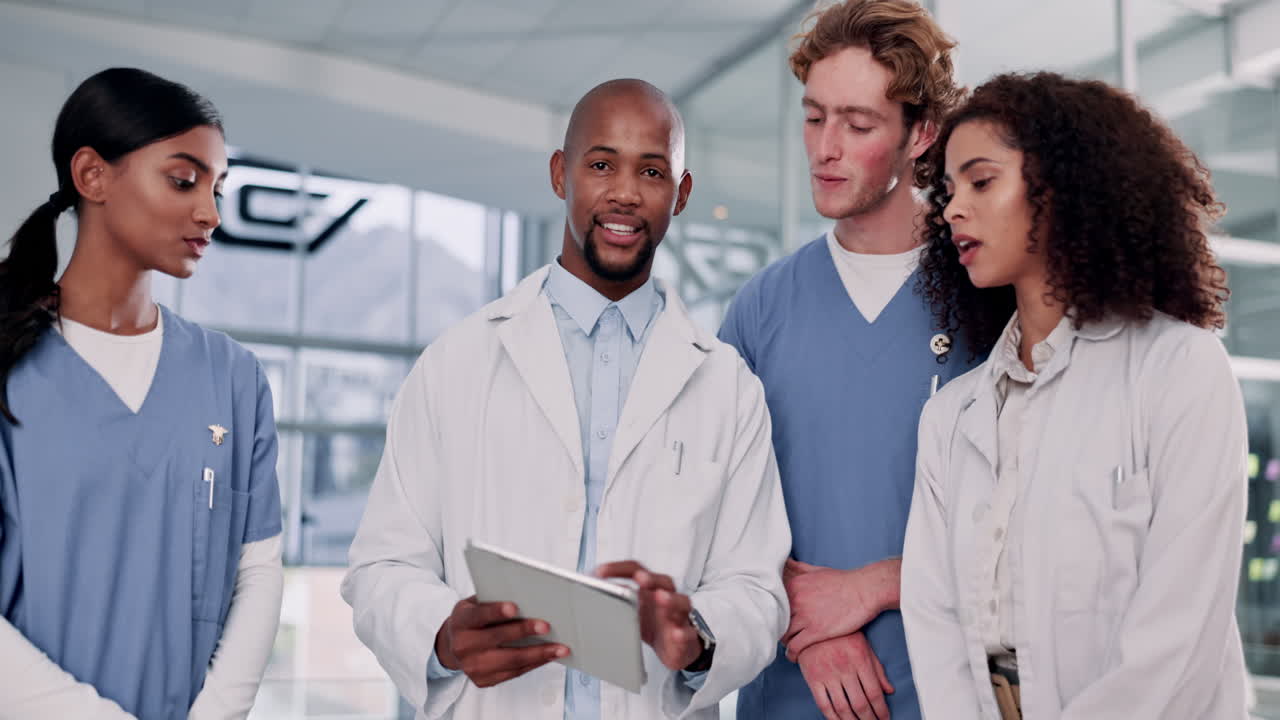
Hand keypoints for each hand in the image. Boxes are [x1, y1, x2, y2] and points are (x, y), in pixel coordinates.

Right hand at [435, 596, 568, 687]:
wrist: (452, 646)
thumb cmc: (470, 620)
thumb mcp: (474, 604)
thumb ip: (493, 600)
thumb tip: (527, 597)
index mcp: (461, 622)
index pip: (479, 615)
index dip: (496, 611)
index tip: (514, 607)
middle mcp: (463, 646)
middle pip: (498, 639)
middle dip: (524, 632)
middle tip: (547, 627)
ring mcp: (473, 667)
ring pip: (511, 661)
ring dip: (539, 654)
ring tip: (560, 648)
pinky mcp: (483, 680)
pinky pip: (514, 673)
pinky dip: (534, 664)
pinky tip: (548, 656)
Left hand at [595, 561, 702, 670]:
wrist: (677, 648)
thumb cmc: (653, 624)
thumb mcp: (633, 611)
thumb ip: (618, 600)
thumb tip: (591, 591)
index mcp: (650, 588)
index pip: (636, 570)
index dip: (618, 569)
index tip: (600, 572)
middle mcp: (667, 597)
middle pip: (662, 581)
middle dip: (650, 578)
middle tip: (640, 578)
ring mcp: (679, 616)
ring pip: (681, 602)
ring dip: (670, 599)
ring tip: (661, 598)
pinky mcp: (686, 636)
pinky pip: (687, 632)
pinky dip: (682, 632)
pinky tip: (675, 634)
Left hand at [783, 559, 889, 660]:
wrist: (864, 590)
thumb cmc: (842, 580)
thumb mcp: (816, 570)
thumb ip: (798, 567)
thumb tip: (786, 561)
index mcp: (793, 585)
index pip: (773, 604)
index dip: (774, 613)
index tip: (778, 620)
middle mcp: (796, 600)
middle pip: (777, 620)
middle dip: (778, 629)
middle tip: (782, 635)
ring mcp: (805, 616)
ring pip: (783, 635)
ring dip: (785, 643)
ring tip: (789, 646)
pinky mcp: (816, 631)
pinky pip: (795, 647)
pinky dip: (792, 654)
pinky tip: (794, 656)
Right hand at [797, 632, 893, 719]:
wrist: (813, 623)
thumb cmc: (842, 634)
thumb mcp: (864, 646)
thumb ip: (877, 669)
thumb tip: (889, 690)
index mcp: (860, 660)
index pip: (874, 693)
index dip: (881, 710)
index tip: (885, 718)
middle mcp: (844, 668)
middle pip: (860, 704)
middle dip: (869, 719)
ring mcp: (827, 674)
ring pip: (842, 707)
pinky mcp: (812, 678)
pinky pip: (823, 704)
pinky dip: (832, 718)